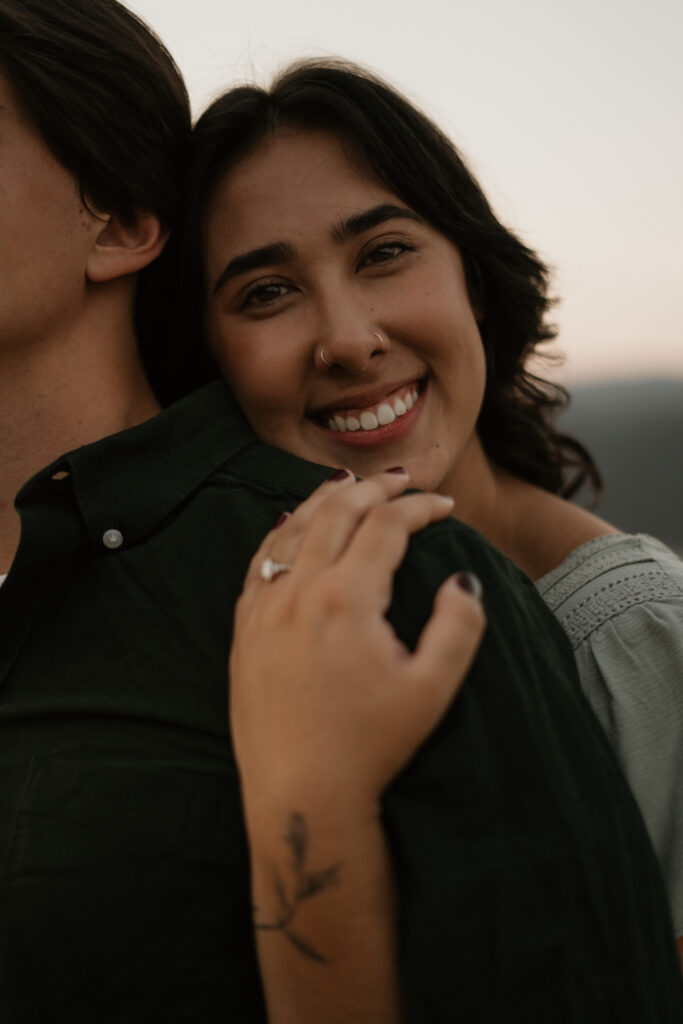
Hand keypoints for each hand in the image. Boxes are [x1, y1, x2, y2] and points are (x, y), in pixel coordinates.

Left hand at [230, 469, 485, 820]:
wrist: (302, 795)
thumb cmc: (372, 748)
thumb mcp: (433, 690)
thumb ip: (458, 628)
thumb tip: (462, 580)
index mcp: (348, 600)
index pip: (387, 527)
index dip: (420, 508)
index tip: (445, 506)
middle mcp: (300, 593)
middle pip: (338, 513)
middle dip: (375, 489)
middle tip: (404, 481)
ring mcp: (265, 610)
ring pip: (294, 530)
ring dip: (325, 500)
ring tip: (350, 483)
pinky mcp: (245, 631)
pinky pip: (259, 563)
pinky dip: (280, 533)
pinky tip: (291, 524)